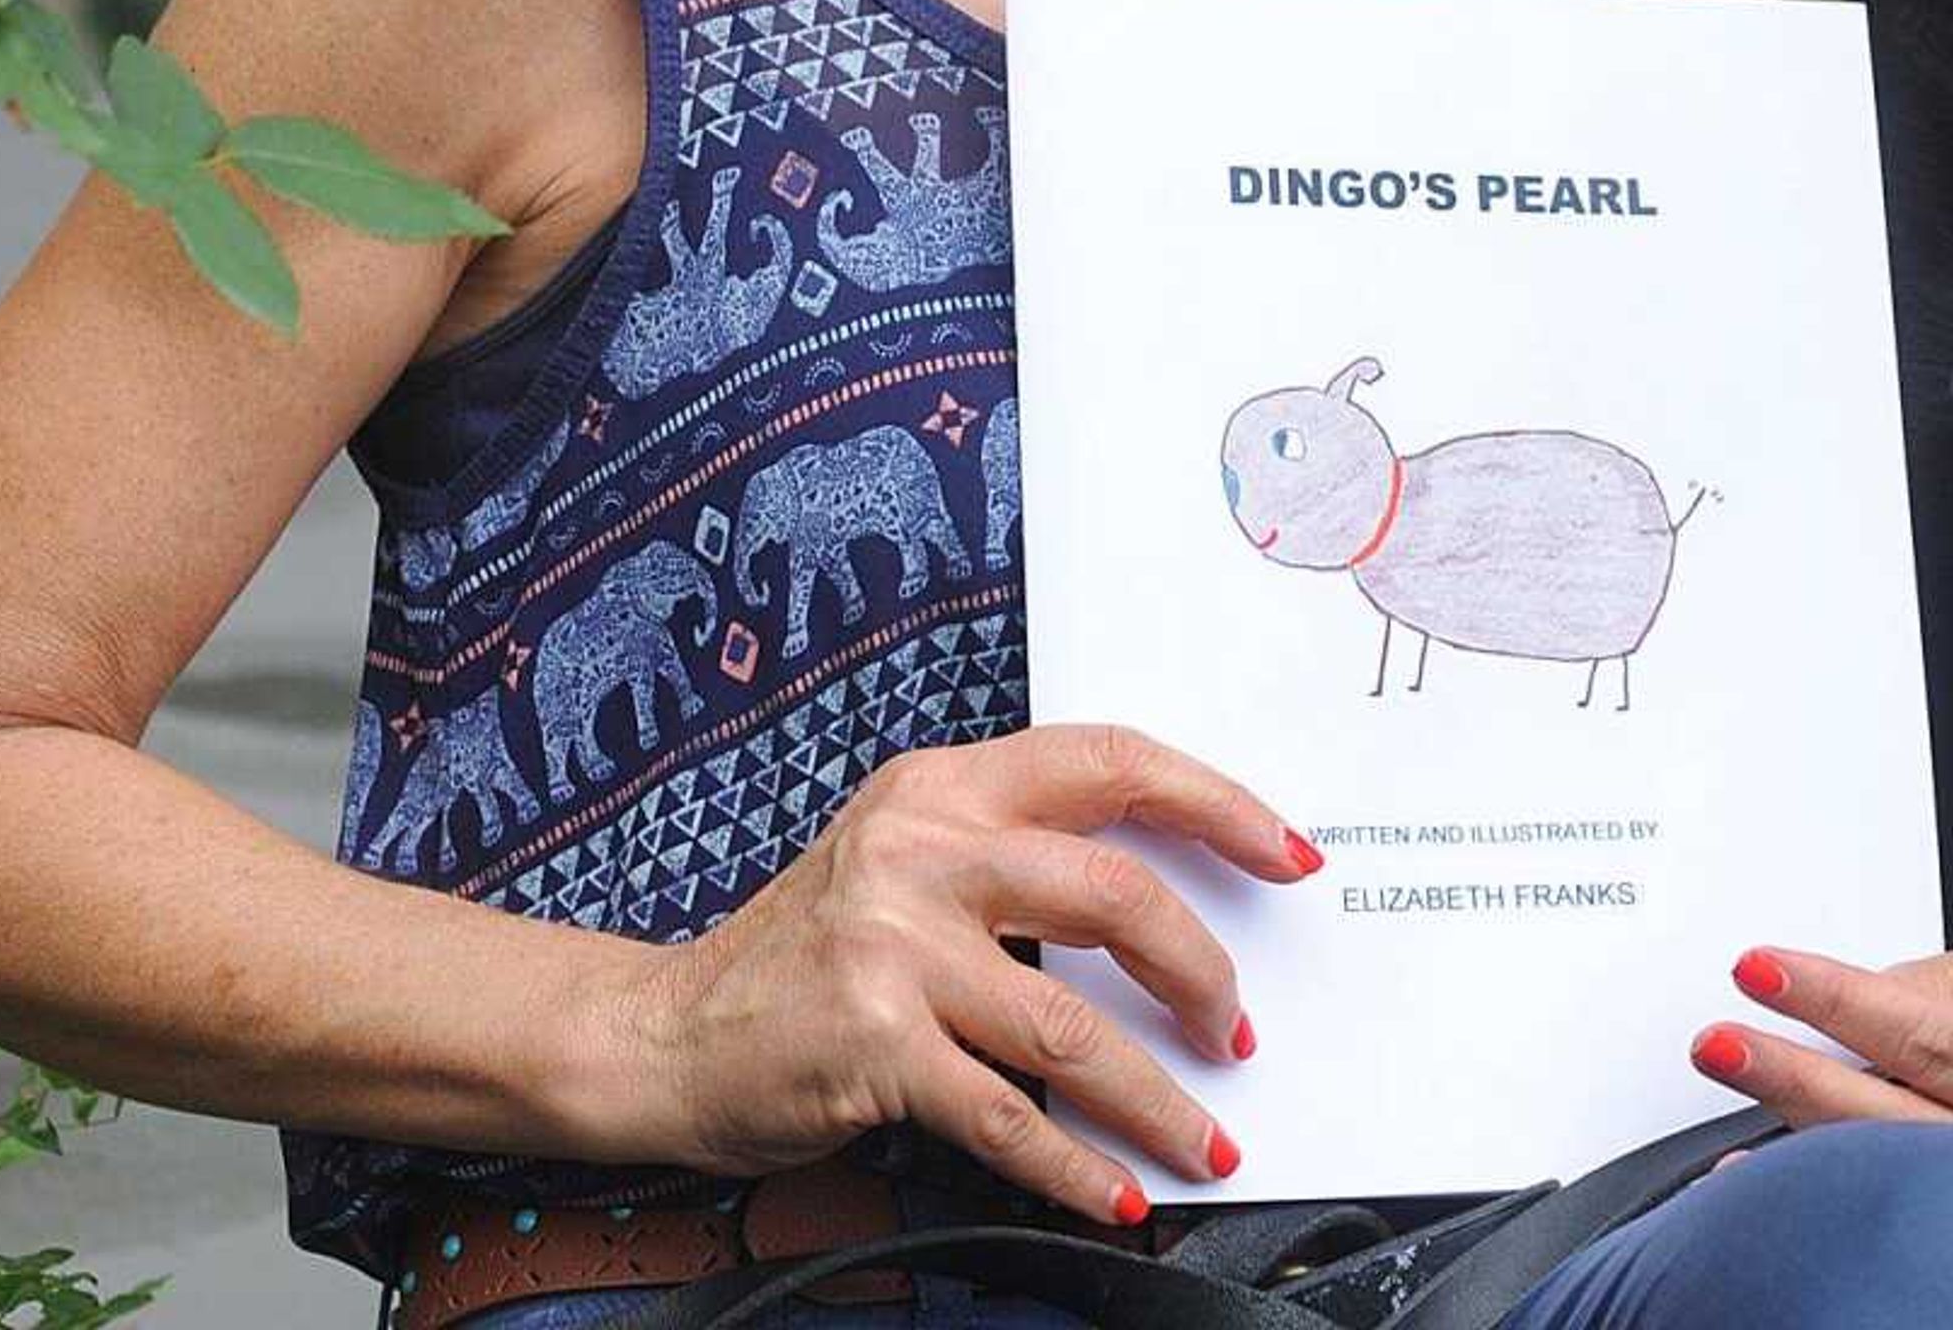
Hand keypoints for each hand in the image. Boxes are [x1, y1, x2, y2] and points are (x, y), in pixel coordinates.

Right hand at [596, 721, 1319, 1222]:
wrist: (666, 1032)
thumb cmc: (805, 949)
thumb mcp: (904, 855)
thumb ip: (1016, 852)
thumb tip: (1168, 908)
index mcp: (947, 786)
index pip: (1112, 761)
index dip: (1216, 803)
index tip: (1285, 853)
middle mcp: (923, 851)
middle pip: (1118, 895)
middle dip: (1204, 972)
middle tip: (1237, 1028)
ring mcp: (894, 949)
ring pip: (1074, 1026)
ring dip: (1158, 1096)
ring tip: (1205, 1136)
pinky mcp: (874, 1048)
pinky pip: (1010, 1118)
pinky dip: (1080, 1168)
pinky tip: (1121, 1191)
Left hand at [1690, 943, 1952, 1217]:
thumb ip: (1949, 991)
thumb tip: (1851, 1002)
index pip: (1930, 1035)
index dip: (1840, 1000)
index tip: (1765, 972)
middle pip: (1891, 1117)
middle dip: (1794, 1074)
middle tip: (1721, 1044)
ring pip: (1879, 1174)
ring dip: (1789, 1138)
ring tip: (1734, 1091)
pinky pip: (1875, 1220)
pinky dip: (1812, 1196)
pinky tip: (1761, 1174)